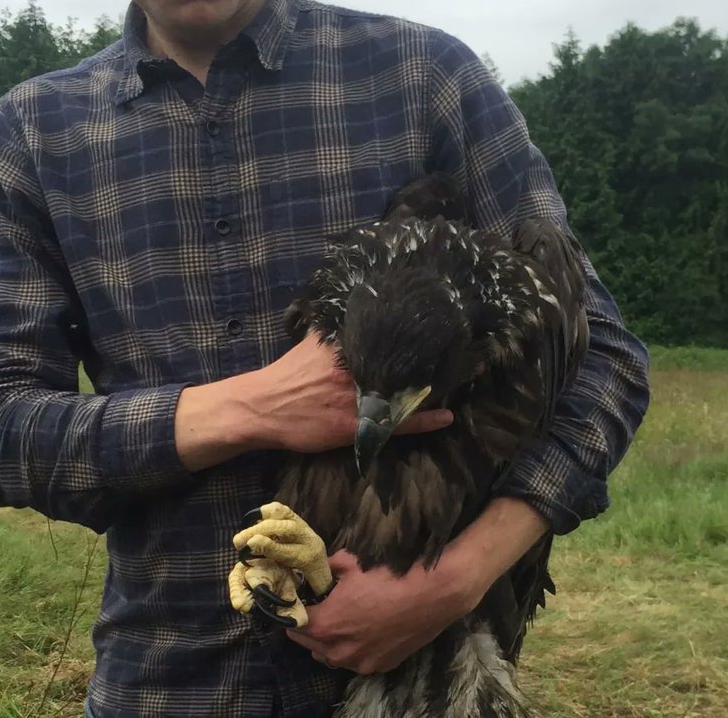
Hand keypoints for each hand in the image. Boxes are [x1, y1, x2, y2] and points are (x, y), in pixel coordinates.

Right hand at [173, 333, 450, 471]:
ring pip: (401, 391)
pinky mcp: (354, 426)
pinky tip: (446, 417)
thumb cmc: (287, 374)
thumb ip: (333, 327)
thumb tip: (350, 301)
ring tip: (463, 376)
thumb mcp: (310, 341)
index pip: (388, 336)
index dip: (417, 332)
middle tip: (466, 349)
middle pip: (401, 361)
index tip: (445, 323)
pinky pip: (396, 424)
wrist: (262, 408)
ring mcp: (355, 399)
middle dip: (431, 355)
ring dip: (431, 385)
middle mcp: (353, 370)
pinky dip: (423, 419)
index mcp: (343, 347)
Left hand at [285, 550, 474, 674]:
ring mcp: (361, 662)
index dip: (293, 609)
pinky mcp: (380, 666)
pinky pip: (357, 660)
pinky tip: (363, 630)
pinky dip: (354, 648)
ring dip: (329, 641)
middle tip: (314, 608)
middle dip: (307, 626)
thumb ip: (327, 567)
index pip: (293, 623)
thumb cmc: (389, 575)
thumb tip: (316, 567)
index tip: (295, 599)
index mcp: (326, 624)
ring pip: (332, 656)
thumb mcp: (351, 562)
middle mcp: (339, 651)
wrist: (433, 593)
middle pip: (309, 643)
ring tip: (338, 621)